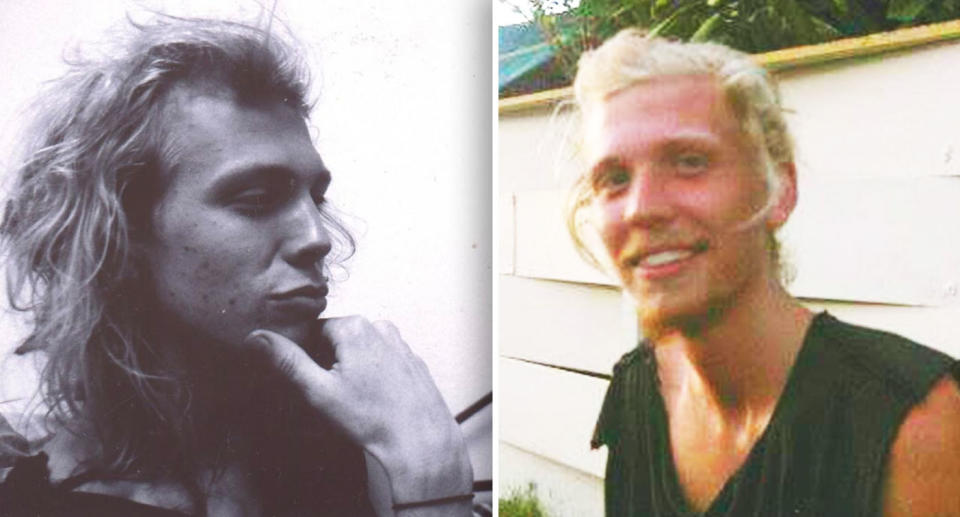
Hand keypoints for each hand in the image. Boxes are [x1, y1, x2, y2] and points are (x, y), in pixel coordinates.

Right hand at [243, 317, 472, 514]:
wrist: (419, 440)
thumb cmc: (372, 418)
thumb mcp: (318, 390)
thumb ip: (287, 360)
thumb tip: (257, 338)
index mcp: (354, 327)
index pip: (313, 331)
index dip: (307, 357)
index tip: (313, 381)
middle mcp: (380, 327)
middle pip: (337, 340)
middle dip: (329, 363)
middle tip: (334, 395)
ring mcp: (400, 343)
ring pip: (360, 351)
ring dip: (351, 370)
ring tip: (356, 401)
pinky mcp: (412, 360)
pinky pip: (382, 362)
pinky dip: (374, 377)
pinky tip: (375, 401)